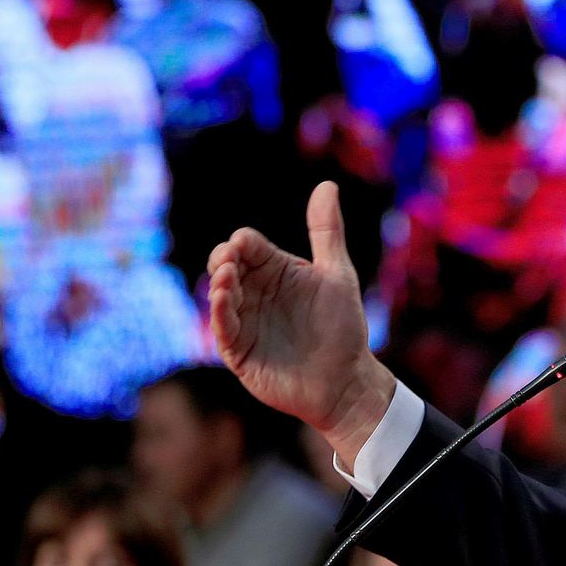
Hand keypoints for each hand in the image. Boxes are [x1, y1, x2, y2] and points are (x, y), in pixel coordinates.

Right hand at [208, 182, 394, 466]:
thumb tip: (327, 184)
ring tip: (226, 276)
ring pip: (219, 296)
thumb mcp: (337, 274)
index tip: (244, 243)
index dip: (242, 242)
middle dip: (223, 259)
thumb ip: (327, 231)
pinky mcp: (240, 352)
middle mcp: (256, 293)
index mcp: (276, 271)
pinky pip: (222, 330)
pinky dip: (218, 314)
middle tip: (230, 258)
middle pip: (226, 266)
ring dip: (219, 284)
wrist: (347, 380)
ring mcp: (246, 322)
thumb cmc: (343, 328)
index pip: (248, 246)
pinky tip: (221, 300)